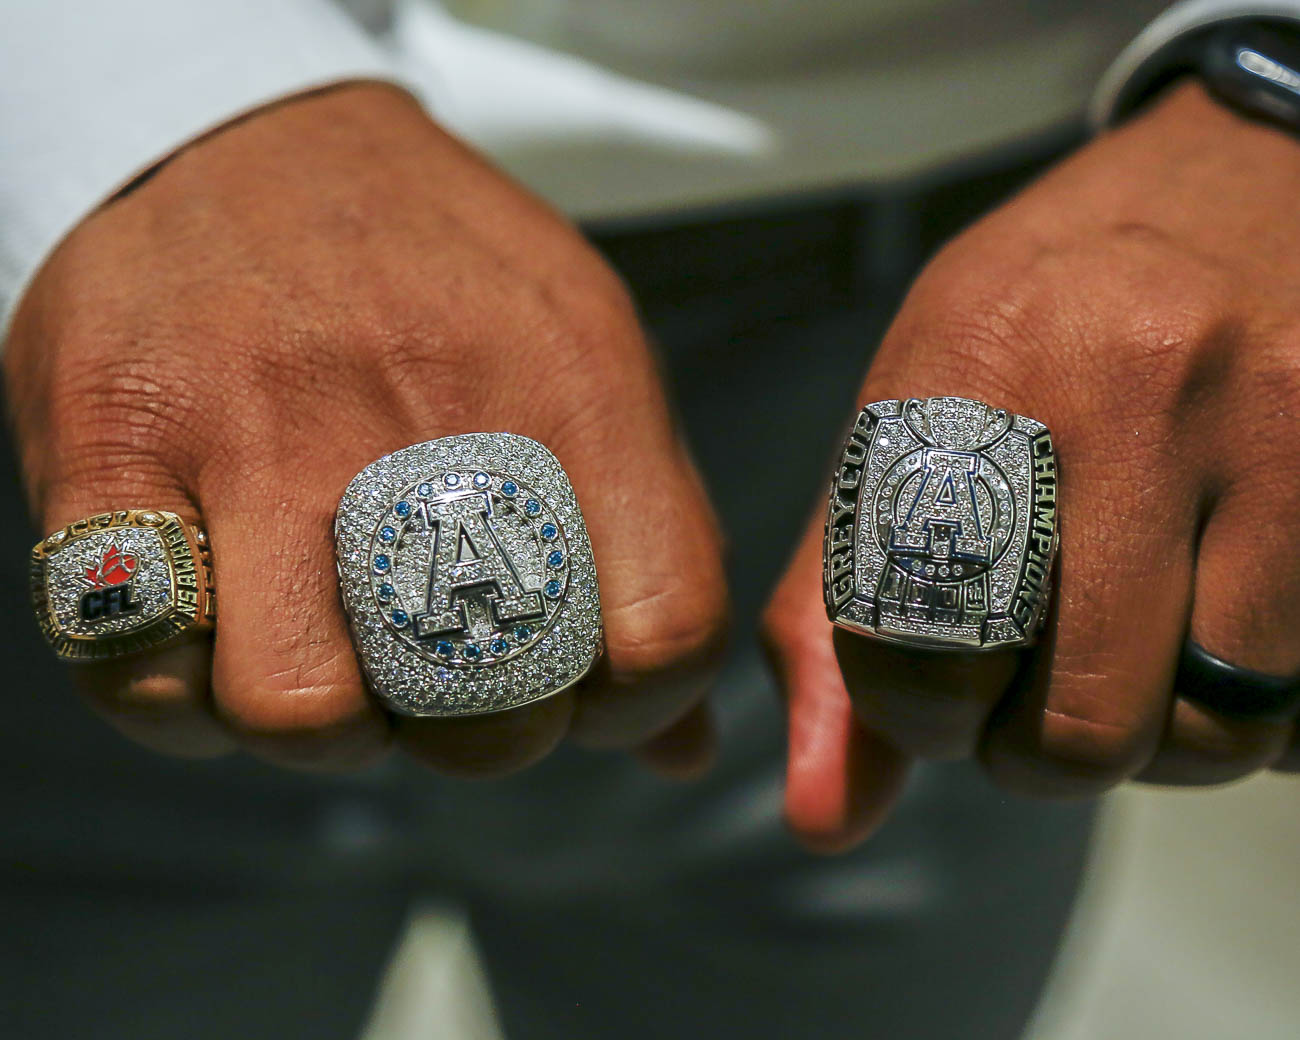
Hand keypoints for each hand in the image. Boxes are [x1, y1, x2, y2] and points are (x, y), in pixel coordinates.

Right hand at [6, 83, 727, 776]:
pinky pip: (142, 671)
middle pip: (488, 711)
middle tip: (446, 668)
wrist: (242, 136)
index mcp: (573, 388)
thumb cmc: (434, 272)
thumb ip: (647, 541)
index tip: (583, 689)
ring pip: (305, 717)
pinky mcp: (113, 448)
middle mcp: (424, 411)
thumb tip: (681, 746)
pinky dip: (184, 697)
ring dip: (329, 729)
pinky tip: (222, 630)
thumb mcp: (581, 356)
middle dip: (478, 733)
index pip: (661, 632)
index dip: (632, 708)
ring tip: (329, 656)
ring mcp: (258, 432)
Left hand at [765, 81, 1299, 850]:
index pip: (912, 647)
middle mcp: (1123, 388)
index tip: (939, 683)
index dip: (918, 714)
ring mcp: (1270, 429)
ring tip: (1126, 653)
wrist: (1243, 173)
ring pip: (1203, 732)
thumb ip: (836, 614)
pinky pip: (1295, 698)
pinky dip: (1244, 706)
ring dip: (1149, 740)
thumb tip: (823, 823)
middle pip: (1073, 725)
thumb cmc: (1047, 314)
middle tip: (1032, 690)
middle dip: (1034, 753)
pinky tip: (1211, 627)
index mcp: (971, 368)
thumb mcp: (906, 415)